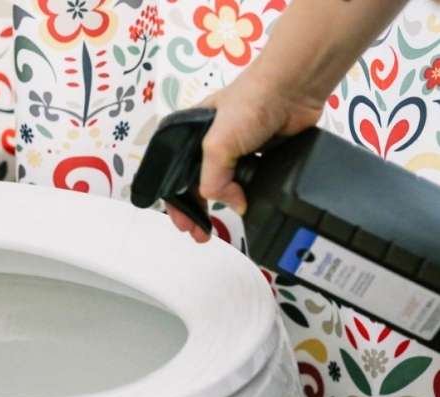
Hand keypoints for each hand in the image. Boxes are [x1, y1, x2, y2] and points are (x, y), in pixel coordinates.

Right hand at [167, 63, 323, 242]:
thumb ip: (213, 181)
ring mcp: (237, 151)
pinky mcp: (261, 157)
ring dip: (224, 206)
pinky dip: (248, 196)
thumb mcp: (217, 145)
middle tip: (200, 233)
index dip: (176, 201)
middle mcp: (211, 144)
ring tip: (221, 225)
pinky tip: (247, 206)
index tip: (183, 224)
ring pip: (225, 186)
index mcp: (191, 135)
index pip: (175, 174)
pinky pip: (250, 184)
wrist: (293, 90)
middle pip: (198, 184)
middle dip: (197, 210)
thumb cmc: (248, 105)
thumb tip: (233, 205)